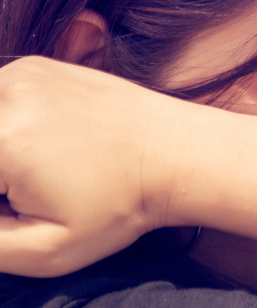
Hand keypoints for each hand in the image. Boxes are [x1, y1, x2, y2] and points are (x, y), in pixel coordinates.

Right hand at [0, 56, 185, 276]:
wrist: (178, 154)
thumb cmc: (122, 205)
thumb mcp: (48, 249)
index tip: (16, 205)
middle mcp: (4, 94)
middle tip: (24, 191)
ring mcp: (20, 73)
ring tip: (38, 171)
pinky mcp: (34, 66)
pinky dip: (5, 126)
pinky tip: (43, 146)